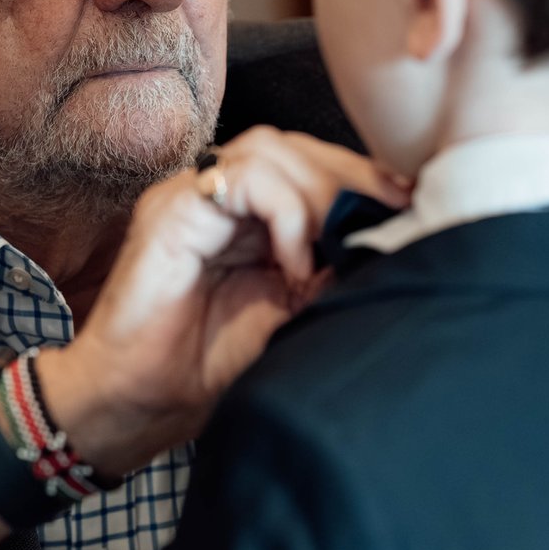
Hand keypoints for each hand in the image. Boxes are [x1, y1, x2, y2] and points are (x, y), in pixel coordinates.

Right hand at [38, 129, 406, 474]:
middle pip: (295, 146)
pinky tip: (297, 265)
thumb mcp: (295, 313)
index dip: (362, 179)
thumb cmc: (207, 366)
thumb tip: (389, 240)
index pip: (312, 162)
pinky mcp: (171, 210)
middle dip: (349, 180)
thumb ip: (333, 272)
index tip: (407, 209)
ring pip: (271, 149)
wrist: (141, 403)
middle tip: (381, 226)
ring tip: (330, 251)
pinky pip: (243, 178)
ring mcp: (192, 197)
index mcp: (248, 215)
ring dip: (318, 193)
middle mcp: (218, 196)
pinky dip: (286, 214)